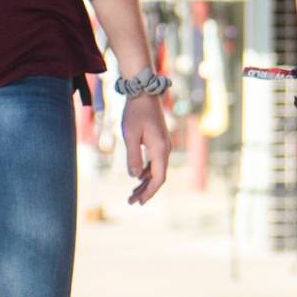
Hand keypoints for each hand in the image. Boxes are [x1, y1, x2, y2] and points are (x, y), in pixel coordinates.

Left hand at [118, 91, 171, 205]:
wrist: (144, 93)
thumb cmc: (135, 113)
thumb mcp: (131, 135)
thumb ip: (133, 157)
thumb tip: (134, 177)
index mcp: (160, 150)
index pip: (158, 178)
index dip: (149, 192)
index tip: (138, 202)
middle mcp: (165, 149)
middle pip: (158, 176)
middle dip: (146, 191)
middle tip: (132, 202)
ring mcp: (163, 145)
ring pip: (157, 170)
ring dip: (145, 182)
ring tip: (132, 193)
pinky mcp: (159, 141)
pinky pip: (155, 162)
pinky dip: (146, 172)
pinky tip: (137, 177)